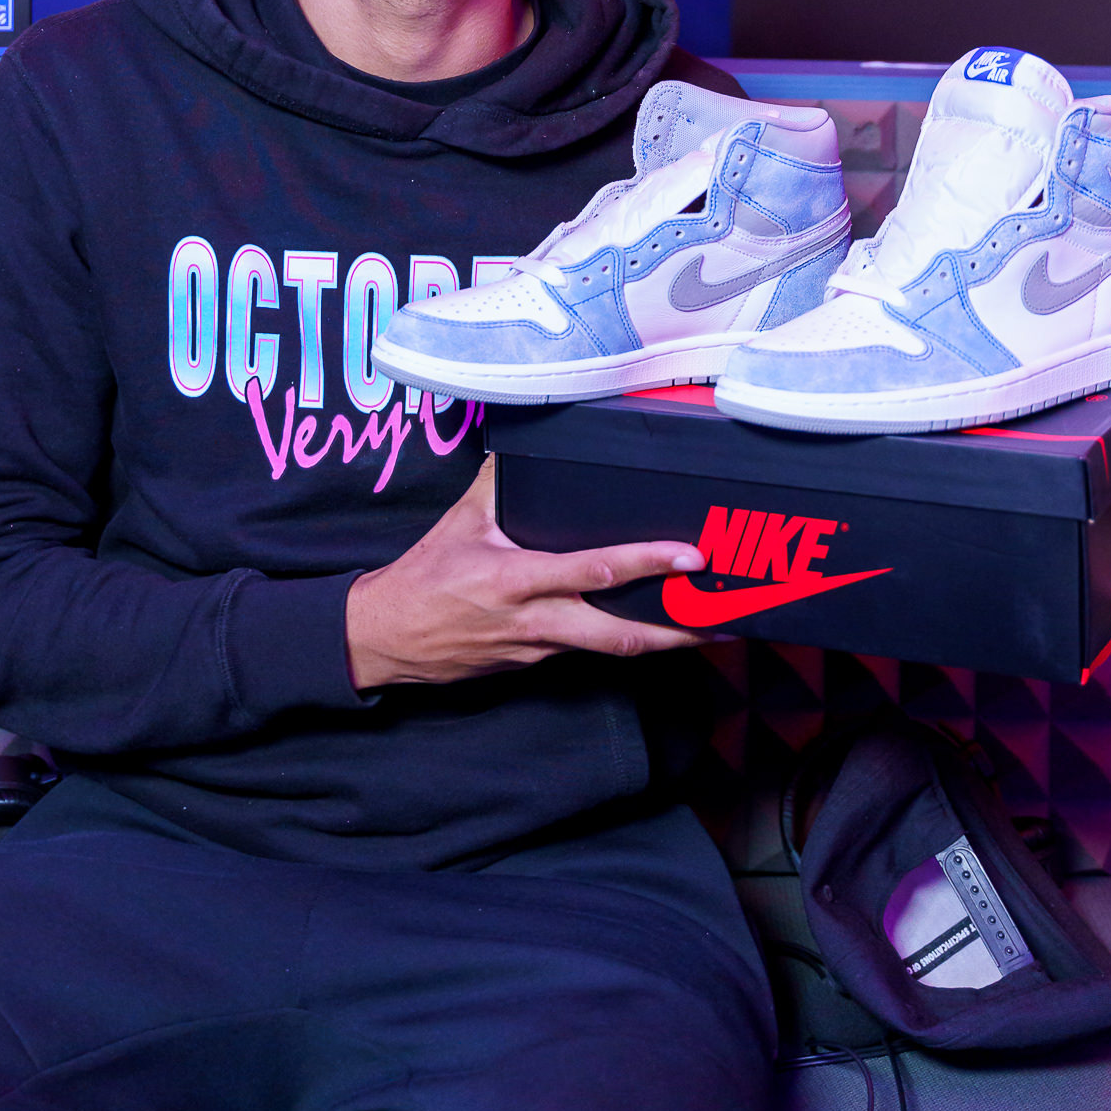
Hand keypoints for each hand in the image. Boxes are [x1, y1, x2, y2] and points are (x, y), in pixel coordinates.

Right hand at [345, 456, 706, 688]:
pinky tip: (651, 630)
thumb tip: (524, 444)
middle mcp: (536, 621)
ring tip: (707, 629)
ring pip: (611, 650)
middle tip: (723, 619)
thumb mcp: (460, 521)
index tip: (689, 557)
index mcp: (518, 579)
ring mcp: (539, 649)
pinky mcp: (536, 665)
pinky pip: (587, 651)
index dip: (647, 563)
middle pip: (621, 636)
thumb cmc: (425, 577)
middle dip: (677, 631)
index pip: (594, 570)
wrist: (387, 639)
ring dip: (661, 642)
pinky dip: (622, 640)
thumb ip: (498, 483)